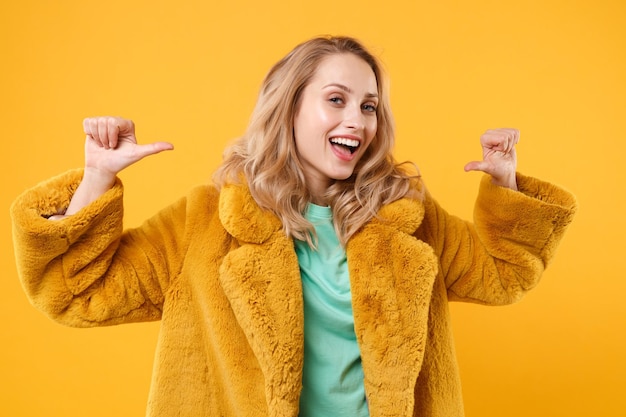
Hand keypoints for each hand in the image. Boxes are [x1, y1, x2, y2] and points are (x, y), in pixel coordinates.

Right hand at [51, 117, 173, 217]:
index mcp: (127, 125)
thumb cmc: (120, 161)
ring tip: (103, 145)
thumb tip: (172, 146)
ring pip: (96, 122)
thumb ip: (153, 148)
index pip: (114, 122)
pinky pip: (87, 122)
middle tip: (109, 147)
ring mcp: (104, 122)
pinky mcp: (92, 124)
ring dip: (97, 137)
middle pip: (105, 121)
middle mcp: (117, 121)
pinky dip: (89, 134)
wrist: (102, 167)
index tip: (116, 146)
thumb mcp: (137, 154)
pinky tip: (95, 140)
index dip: (113, 136)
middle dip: (105, 137)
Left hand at [464, 128, 518, 189]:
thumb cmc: (495, 169)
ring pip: (512, 133)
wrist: (504, 170)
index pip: (502, 138)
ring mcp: (497, 132)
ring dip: (511, 144)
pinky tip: (509, 146)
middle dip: (507, 146)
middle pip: (507, 135)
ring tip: (504, 151)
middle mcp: (489, 133)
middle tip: (501, 153)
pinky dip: (515, 141)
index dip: (502, 147)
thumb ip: (477, 166)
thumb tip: (465, 169)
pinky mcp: (505, 132)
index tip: (497, 153)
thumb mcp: (486, 167)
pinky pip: (516, 132)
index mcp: (484, 139)